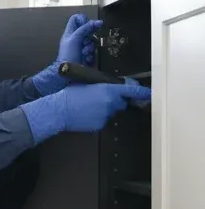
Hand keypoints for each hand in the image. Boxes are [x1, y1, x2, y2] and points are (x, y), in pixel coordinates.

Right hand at [20, 82, 150, 143]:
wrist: (60, 110)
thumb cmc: (69, 96)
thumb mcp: (87, 84)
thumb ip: (102, 86)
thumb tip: (110, 88)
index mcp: (107, 90)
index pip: (131, 91)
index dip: (141, 92)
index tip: (148, 93)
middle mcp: (110, 103)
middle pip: (121, 102)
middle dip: (115, 100)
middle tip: (102, 98)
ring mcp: (106, 115)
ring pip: (111, 112)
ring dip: (105, 109)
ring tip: (89, 107)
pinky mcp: (100, 124)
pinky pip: (104, 120)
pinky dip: (98, 117)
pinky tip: (87, 114)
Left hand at [31, 14, 102, 95]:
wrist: (68, 72)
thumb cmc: (68, 55)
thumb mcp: (75, 39)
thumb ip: (85, 28)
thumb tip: (98, 22)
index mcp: (70, 32)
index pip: (76, 19)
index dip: (83, 19)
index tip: (87, 25)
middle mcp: (76, 38)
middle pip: (88, 29)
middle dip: (89, 36)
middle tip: (85, 42)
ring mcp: (82, 46)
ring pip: (92, 40)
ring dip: (89, 47)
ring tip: (84, 53)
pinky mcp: (87, 55)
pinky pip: (94, 50)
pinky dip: (91, 54)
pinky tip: (86, 58)